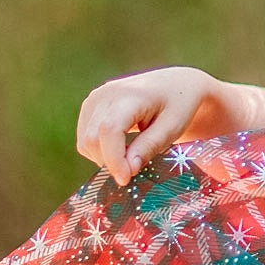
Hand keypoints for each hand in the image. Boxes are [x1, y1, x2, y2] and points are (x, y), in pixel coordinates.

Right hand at [76, 66, 224, 185]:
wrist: (175, 84)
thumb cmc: (179, 106)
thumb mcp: (172, 128)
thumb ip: (149, 147)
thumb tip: (127, 170)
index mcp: (131, 94)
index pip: (109, 129)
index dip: (114, 159)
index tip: (126, 180)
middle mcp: (106, 93)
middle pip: (92, 138)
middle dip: (110, 162)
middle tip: (135, 170)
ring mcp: (95, 98)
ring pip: (85, 141)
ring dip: (104, 158)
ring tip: (133, 154)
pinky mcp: (90, 106)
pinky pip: (85, 137)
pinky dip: (100, 150)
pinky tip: (123, 147)